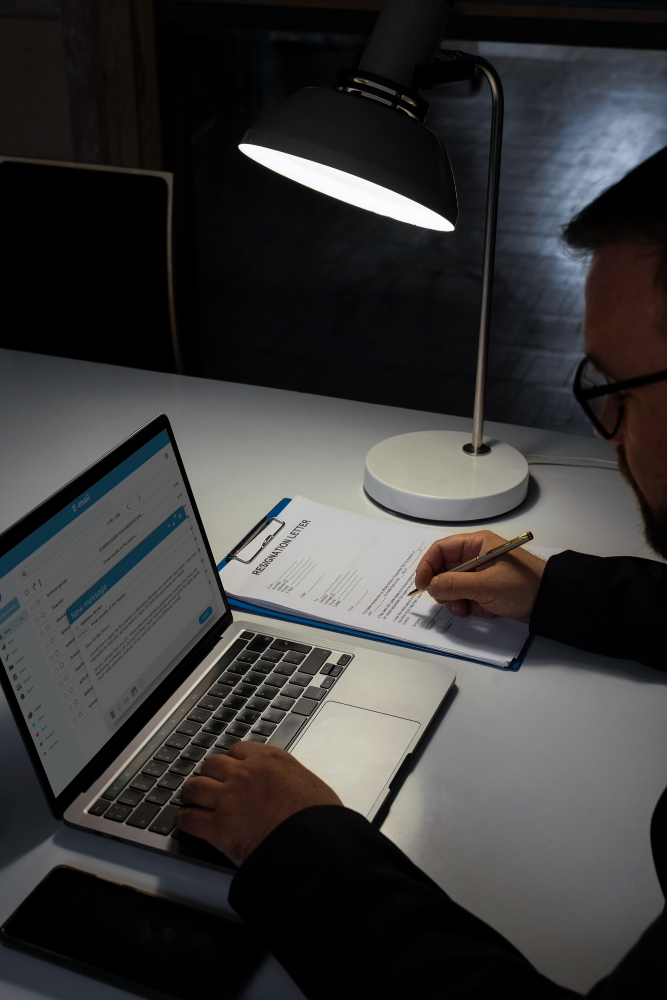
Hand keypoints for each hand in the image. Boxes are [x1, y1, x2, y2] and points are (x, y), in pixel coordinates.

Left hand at [176, 741, 341, 865]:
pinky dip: (186, 820)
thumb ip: (291, 778)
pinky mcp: (218, 827)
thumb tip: (291, 787)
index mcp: (269, 759)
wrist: (314, 844)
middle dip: (210, 774)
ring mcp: (228, 798)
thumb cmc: (319, 818)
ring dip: (193, 794)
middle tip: (211, 784)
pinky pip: (189, 818)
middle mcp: (244, 773)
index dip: (233, 761)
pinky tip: (187, 822)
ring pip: (195, 787)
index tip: (232, 769)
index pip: (238, 750)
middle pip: (212, 764)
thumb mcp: (311, 784)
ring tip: (193, 800)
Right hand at [414, 530, 545, 621]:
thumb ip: (454, 585)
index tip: (421, 585)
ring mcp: (481, 574)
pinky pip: (466, 597)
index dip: (427, 566)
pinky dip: (470, 606)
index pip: (440, 550)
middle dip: (444, 588)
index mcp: (476, 544)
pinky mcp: (486, 589)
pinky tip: (483, 610)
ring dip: (456, 600)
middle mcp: (475, 556)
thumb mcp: (485, 585)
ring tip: (468, 609)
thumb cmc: (522, 586)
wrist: (550, 602)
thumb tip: (431, 587)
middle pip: (444, 570)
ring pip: (453, 586)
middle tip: (449, 602)